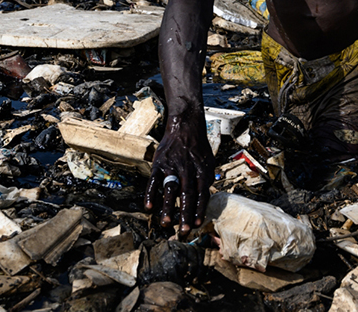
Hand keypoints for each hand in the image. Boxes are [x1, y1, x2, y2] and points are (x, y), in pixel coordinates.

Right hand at [145, 116, 215, 232]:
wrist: (185, 126)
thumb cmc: (198, 148)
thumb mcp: (208, 162)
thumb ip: (206, 181)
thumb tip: (205, 200)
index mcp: (202, 171)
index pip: (202, 194)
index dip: (199, 210)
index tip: (196, 225)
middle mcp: (187, 170)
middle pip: (187, 195)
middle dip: (185, 214)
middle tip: (183, 231)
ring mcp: (172, 166)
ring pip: (170, 189)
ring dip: (168, 207)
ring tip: (166, 223)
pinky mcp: (159, 164)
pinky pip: (153, 181)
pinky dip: (151, 195)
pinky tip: (149, 208)